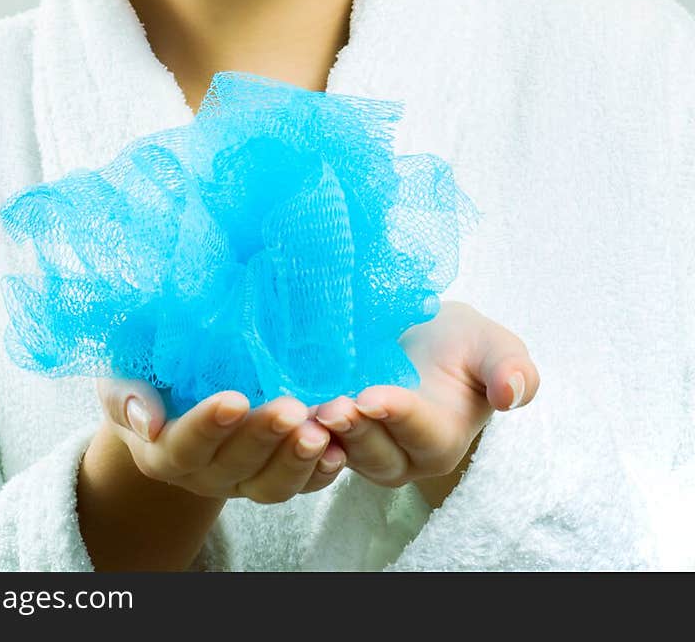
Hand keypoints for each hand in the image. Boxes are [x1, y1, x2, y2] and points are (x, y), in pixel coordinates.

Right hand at [95, 377, 347, 503]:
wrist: (170, 395)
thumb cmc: (145, 376)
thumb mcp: (122, 378)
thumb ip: (125, 396)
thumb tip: (146, 421)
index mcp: (163, 452)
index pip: (186, 446)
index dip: (209, 426)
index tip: (234, 399)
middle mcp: (204, 474)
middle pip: (236, 466)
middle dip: (265, 437)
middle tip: (290, 408)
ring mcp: (242, 480)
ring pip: (272, 486)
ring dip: (298, 461)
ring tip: (319, 431)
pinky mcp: (273, 475)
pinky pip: (302, 485)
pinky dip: (323, 472)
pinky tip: (339, 449)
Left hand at [309, 300, 539, 501]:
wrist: (422, 337)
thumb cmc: (462, 344)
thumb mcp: (493, 346)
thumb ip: (511, 369)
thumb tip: (512, 394)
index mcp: (442, 437)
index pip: (421, 431)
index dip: (397, 415)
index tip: (371, 396)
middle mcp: (401, 454)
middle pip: (376, 451)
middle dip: (353, 431)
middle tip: (331, 406)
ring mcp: (362, 448)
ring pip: (341, 452)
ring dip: (321, 435)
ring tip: (303, 410)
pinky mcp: (331, 435)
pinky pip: (314, 442)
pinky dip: (296, 432)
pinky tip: (279, 412)